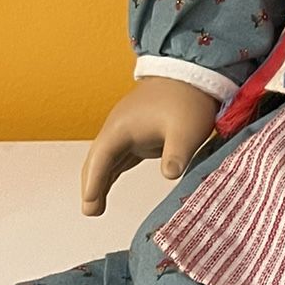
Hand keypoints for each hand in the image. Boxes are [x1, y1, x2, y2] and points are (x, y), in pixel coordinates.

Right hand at [80, 77, 218, 217]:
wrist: (194, 73)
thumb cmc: (188, 98)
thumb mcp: (187, 129)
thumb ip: (177, 153)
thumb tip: (170, 175)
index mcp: (122, 126)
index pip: (102, 157)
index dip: (94, 181)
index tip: (89, 202)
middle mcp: (118, 128)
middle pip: (98, 159)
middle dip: (92, 184)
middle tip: (91, 211)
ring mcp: (126, 130)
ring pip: (106, 159)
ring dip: (99, 180)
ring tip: (95, 208)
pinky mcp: (137, 133)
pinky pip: (118, 157)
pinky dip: (110, 173)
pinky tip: (106, 188)